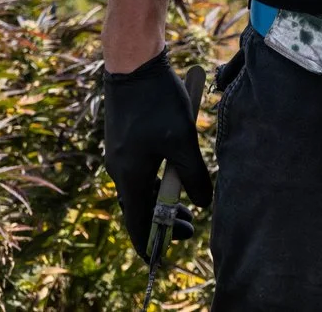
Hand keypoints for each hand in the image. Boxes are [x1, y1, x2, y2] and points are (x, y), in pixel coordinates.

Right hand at [103, 51, 212, 250]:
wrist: (134, 66)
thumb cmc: (158, 102)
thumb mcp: (182, 141)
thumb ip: (193, 174)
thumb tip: (202, 203)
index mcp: (130, 176)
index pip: (137, 222)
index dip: (150, 242)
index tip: (163, 255)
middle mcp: (119, 170)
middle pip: (139, 207)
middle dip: (164, 220)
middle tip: (190, 226)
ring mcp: (119, 154)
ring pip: (141, 187)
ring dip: (162, 198)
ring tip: (187, 202)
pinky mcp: (124, 140)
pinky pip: (139, 170)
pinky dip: (157, 179)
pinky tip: (175, 171)